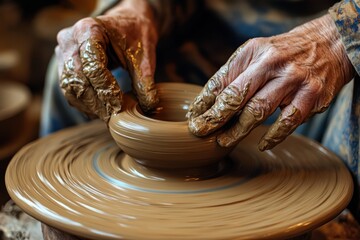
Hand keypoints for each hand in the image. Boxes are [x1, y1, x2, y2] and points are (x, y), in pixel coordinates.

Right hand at [56, 0, 158, 122]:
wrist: (126, 24)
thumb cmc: (135, 35)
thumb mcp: (144, 56)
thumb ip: (145, 82)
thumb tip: (149, 108)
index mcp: (89, 29)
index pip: (92, 66)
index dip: (105, 89)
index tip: (119, 105)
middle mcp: (70, 39)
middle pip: (77, 78)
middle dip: (96, 101)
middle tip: (114, 117)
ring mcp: (63, 52)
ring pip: (69, 86)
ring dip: (88, 105)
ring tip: (108, 116)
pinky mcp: (64, 64)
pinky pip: (68, 89)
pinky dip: (83, 103)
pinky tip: (100, 111)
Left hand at [187, 14, 354, 150]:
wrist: (329, 43)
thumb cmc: (283, 54)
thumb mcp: (255, 54)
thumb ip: (234, 76)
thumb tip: (207, 104)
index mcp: (252, 52)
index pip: (221, 81)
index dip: (204, 102)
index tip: (194, 118)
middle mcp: (271, 63)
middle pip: (236, 96)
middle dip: (215, 117)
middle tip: (200, 131)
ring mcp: (293, 80)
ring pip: (258, 111)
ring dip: (238, 130)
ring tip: (223, 141)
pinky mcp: (311, 96)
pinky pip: (287, 122)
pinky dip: (273, 136)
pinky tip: (262, 144)